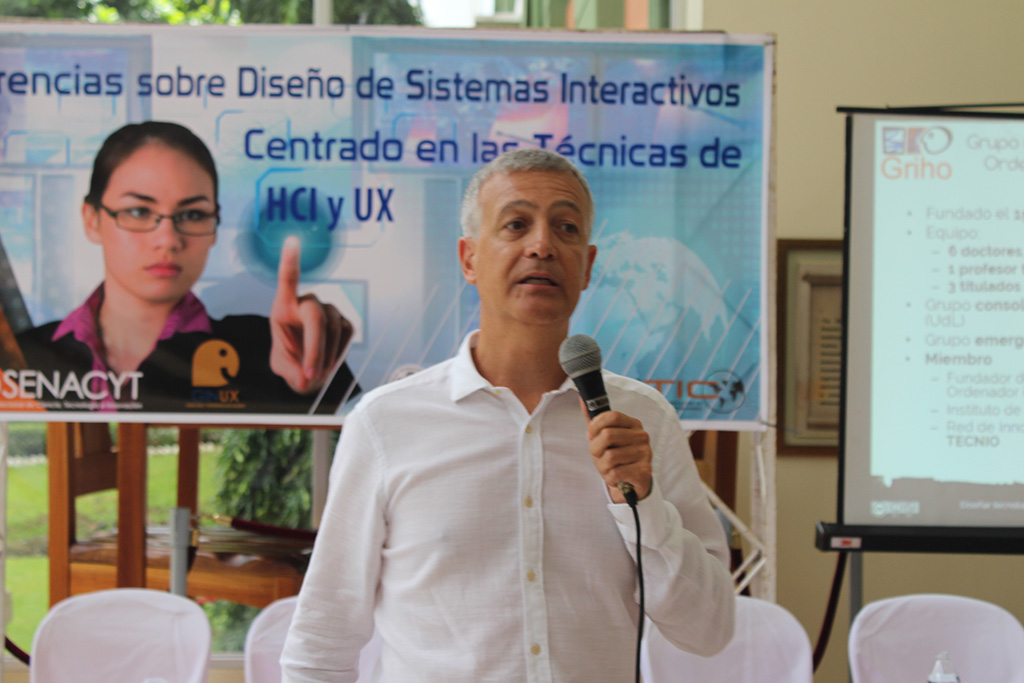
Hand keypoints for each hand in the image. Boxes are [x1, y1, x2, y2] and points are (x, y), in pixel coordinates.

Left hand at [269, 236, 352, 394]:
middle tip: (310, 375)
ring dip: (325, 356)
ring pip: (332, 330)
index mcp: (283, 306)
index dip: (291, 261)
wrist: (306, 367)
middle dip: (314, 348)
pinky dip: (336, 354)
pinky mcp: (343, 321)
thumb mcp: (281, 367)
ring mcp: (328, 310)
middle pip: (315, 316)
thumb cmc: (289, 361)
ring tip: (316, 374)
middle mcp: (307, 302)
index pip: (288, 280)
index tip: (292, 240)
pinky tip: (328, 362)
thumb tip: (306, 377)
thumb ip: (291, 370)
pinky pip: (345, 336)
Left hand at [584, 406, 653, 503]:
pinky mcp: (645, 472)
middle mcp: (642, 436)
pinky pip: (615, 473)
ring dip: (603, 467)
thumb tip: (582, 400)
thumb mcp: (603, 439)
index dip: (595, 426)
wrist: (630, 484)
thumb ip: (593, 421)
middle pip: (608, 435)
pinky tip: (616, 478)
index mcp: (632, 424)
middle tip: (600, 456)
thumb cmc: (615, 459)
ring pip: (610, 457)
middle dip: (596, 449)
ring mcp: (645, 453)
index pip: (611, 416)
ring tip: (610, 469)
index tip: (591, 435)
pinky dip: (610, 478)